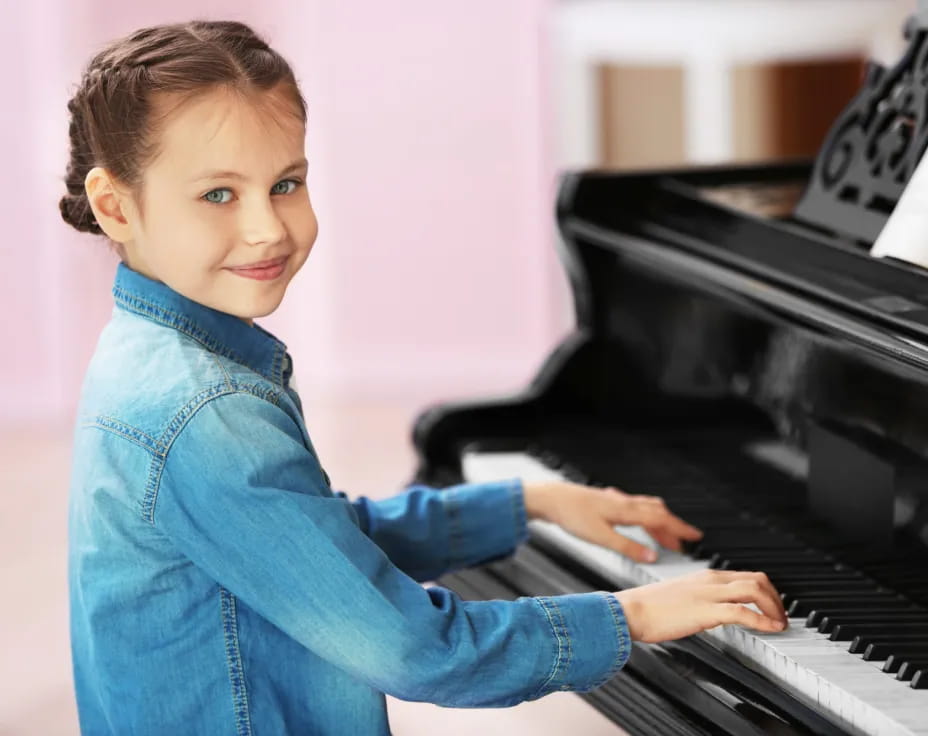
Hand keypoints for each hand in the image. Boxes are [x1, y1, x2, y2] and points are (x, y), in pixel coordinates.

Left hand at [522, 481, 701, 562]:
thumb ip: (627, 548)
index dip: (680, 529)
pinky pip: (633, 508)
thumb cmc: (572, 515)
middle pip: (657, 513)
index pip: (661, 519)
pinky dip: (643, 517)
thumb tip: (652, 557)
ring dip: (658, 522)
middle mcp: (624, 503)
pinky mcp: (606, 502)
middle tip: (684, 542)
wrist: (551, 498)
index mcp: (627, 511)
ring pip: (645, 509)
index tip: (696, 537)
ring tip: (665, 538)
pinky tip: (636, 520)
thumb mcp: (601, 537)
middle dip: (673, 527)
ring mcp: (615, 501)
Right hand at [615, 569, 788, 641]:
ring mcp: (708, 594)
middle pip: (757, 579)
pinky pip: (742, 612)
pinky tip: (771, 629)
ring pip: (755, 590)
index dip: (767, 591)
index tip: (773, 607)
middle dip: (777, 598)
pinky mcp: (705, 611)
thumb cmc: (648, 608)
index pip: (746, 575)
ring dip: (775, 608)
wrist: (629, 611)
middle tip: (782, 616)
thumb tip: (713, 613)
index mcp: (704, 576)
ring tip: (781, 624)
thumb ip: (699, 600)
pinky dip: (763, 620)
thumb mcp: (680, 598)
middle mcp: (710, 580)